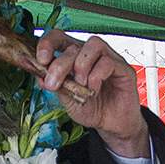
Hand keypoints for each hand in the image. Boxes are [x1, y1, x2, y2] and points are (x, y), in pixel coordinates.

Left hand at [35, 30, 147, 158]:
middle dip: (59, 65)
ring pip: (93, 45)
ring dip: (81, 66)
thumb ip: (57, 85)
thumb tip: (40, 76)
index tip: (41, 60)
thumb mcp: (68, 99)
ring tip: (80, 86)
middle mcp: (92, 54)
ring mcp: (109, 58)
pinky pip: (108, 62)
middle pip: (73, 46)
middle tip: (54, 84)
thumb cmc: (92, 109)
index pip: (59, 37)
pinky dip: (96, 76)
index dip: (48, 43)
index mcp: (75, 57)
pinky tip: (94, 90)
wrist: (112, 125)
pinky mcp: (124, 69)